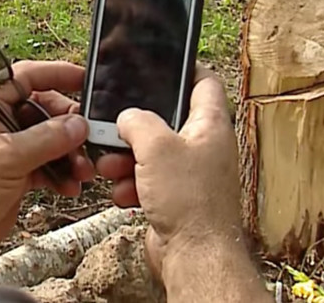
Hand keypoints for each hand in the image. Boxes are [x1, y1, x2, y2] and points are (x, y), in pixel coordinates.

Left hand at [0, 61, 95, 265]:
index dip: (57, 74)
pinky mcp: (19, 172)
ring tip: (81, 171)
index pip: (26, 78)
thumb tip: (78, 125)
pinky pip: (51, 164)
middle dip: (70, 128)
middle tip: (87, 139)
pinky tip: (70, 186)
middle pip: (46, 111)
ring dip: (71, 155)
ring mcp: (10, 148)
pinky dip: (63, 174)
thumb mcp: (6, 158)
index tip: (85, 79)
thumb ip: (47, 139)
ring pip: (52, 140)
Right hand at [96, 67, 242, 278]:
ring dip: (128, 160)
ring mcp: (193, 173)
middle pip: (168, 121)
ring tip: (112, 167)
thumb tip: (128, 118)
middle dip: (137, 129)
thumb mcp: (156, 147)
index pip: (205, 83)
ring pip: (154, 154)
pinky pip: (150, 182)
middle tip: (117, 132)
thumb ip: (138, 122)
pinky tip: (124, 194)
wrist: (195, 255)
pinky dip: (133, 186)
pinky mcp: (178, 197)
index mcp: (211, 125)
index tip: (161, 67)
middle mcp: (205, 146)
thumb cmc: (190, 200)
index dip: (185, 70)